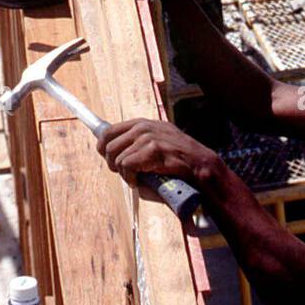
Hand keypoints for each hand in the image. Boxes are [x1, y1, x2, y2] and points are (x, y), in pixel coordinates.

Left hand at [97, 117, 215, 186]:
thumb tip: (114, 161)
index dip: (104, 147)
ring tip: (137, 178)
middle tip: (125, 173)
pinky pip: (126, 166)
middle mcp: (143, 126)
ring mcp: (147, 136)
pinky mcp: (152, 149)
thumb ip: (136, 149)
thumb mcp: (156, 146)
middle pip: (107, 145)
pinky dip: (130, 178)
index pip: (109, 130)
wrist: (201, 167)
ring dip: (123, 173)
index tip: (106, 157)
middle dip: (112, 163)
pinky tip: (140, 181)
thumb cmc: (178, 162)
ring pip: (116, 158)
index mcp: (143, 123)